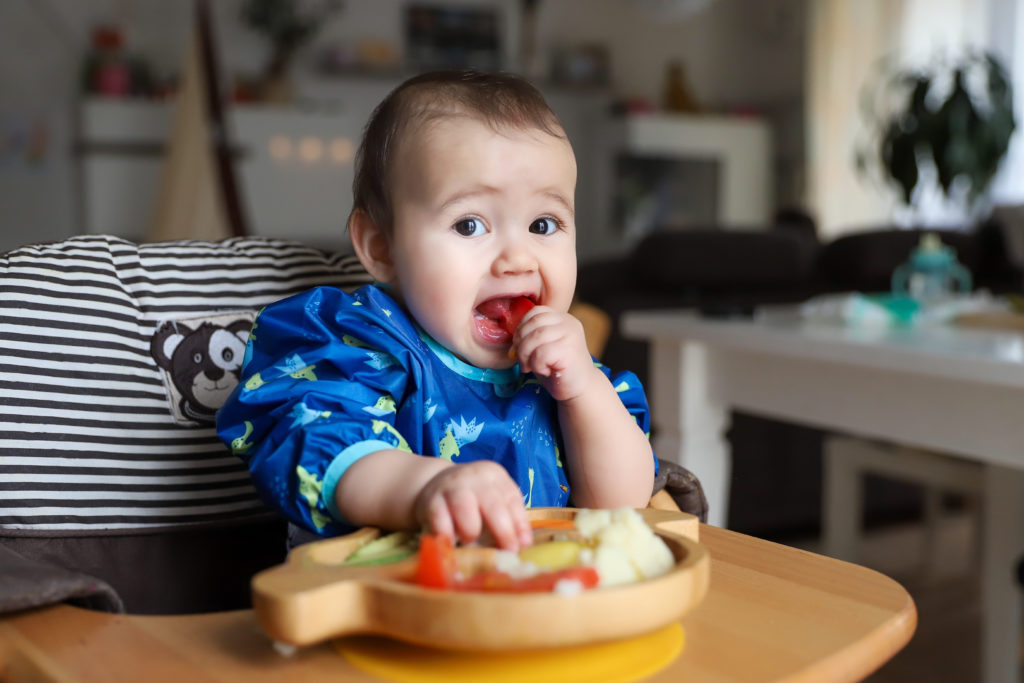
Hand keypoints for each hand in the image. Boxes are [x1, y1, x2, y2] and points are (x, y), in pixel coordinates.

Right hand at [414, 460, 532, 550]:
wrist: (434, 484)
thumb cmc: (472, 498)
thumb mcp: (492, 499)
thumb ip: (507, 518)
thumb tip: (522, 544)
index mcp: (493, 475)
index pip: (512, 499)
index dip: (520, 524)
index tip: (523, 545)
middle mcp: (473, 477)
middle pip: (493, 507)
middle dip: (503, 534)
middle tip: (507, 553)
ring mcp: (451, 488)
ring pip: (467, 516)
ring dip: (472, 534)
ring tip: (470, 539)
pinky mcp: (430, 502)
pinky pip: (442, 527)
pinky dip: (449, 539)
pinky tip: (451, 541)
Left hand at [514, 306, 599, 400]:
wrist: (580, 389)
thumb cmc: (558, 369)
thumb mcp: (542, 346)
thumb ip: (529, 336)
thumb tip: (512, 342)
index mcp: (563, 318)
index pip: (535, 312)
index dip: (521, 328)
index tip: (519, 347)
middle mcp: (569, 323)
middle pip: (533, 323)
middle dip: (520, 344)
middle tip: (523, 361)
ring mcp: (571, 335)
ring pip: (535, 337)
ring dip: (526, 356)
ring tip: (531, 367)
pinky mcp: (569, 350)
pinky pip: (541, 353)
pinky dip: (536, 365)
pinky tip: (546, 371)